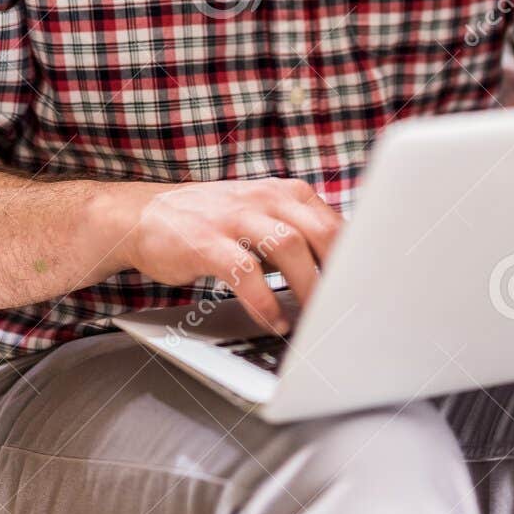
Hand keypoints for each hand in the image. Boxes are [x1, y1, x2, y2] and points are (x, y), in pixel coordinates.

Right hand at [116, 176, 342, 333]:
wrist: (144, 216)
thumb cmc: (213, 222)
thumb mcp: (261, 216)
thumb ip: (298, 235)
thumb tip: (342, 273)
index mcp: (285, 193)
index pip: (334, 221)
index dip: (356, 256)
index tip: (369, 288)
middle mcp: (264, 198)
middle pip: (319, 230)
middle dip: (339, 270)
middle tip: (347, 307)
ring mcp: (234, 218)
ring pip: (287, 246)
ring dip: (306, 287)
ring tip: (313, 318)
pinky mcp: (206, 242)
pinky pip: (244, 272)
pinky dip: (263, 300)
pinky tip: (273, 320)